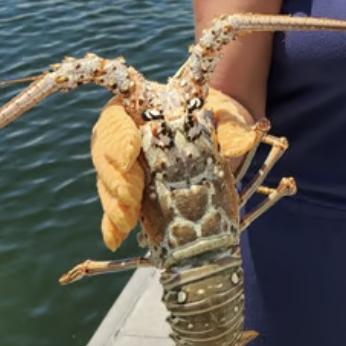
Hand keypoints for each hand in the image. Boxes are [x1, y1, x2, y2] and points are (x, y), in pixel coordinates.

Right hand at [91, 88, 258, 250]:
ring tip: (128, 221)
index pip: (116, 117)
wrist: (224, 137)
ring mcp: (124, 164)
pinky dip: (113, 224)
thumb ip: (229, 128)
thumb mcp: (226, 117)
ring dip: (114, 204)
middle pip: (104, 154)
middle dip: (116, 177)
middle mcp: (125, 134)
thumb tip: (241, 142)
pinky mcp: (130, 193)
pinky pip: (114, 208)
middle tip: (132, 197)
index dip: (118, 136)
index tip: (130, 153)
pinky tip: (115, 238)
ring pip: (107, 182)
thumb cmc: (219, 117)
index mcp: (139, 107)